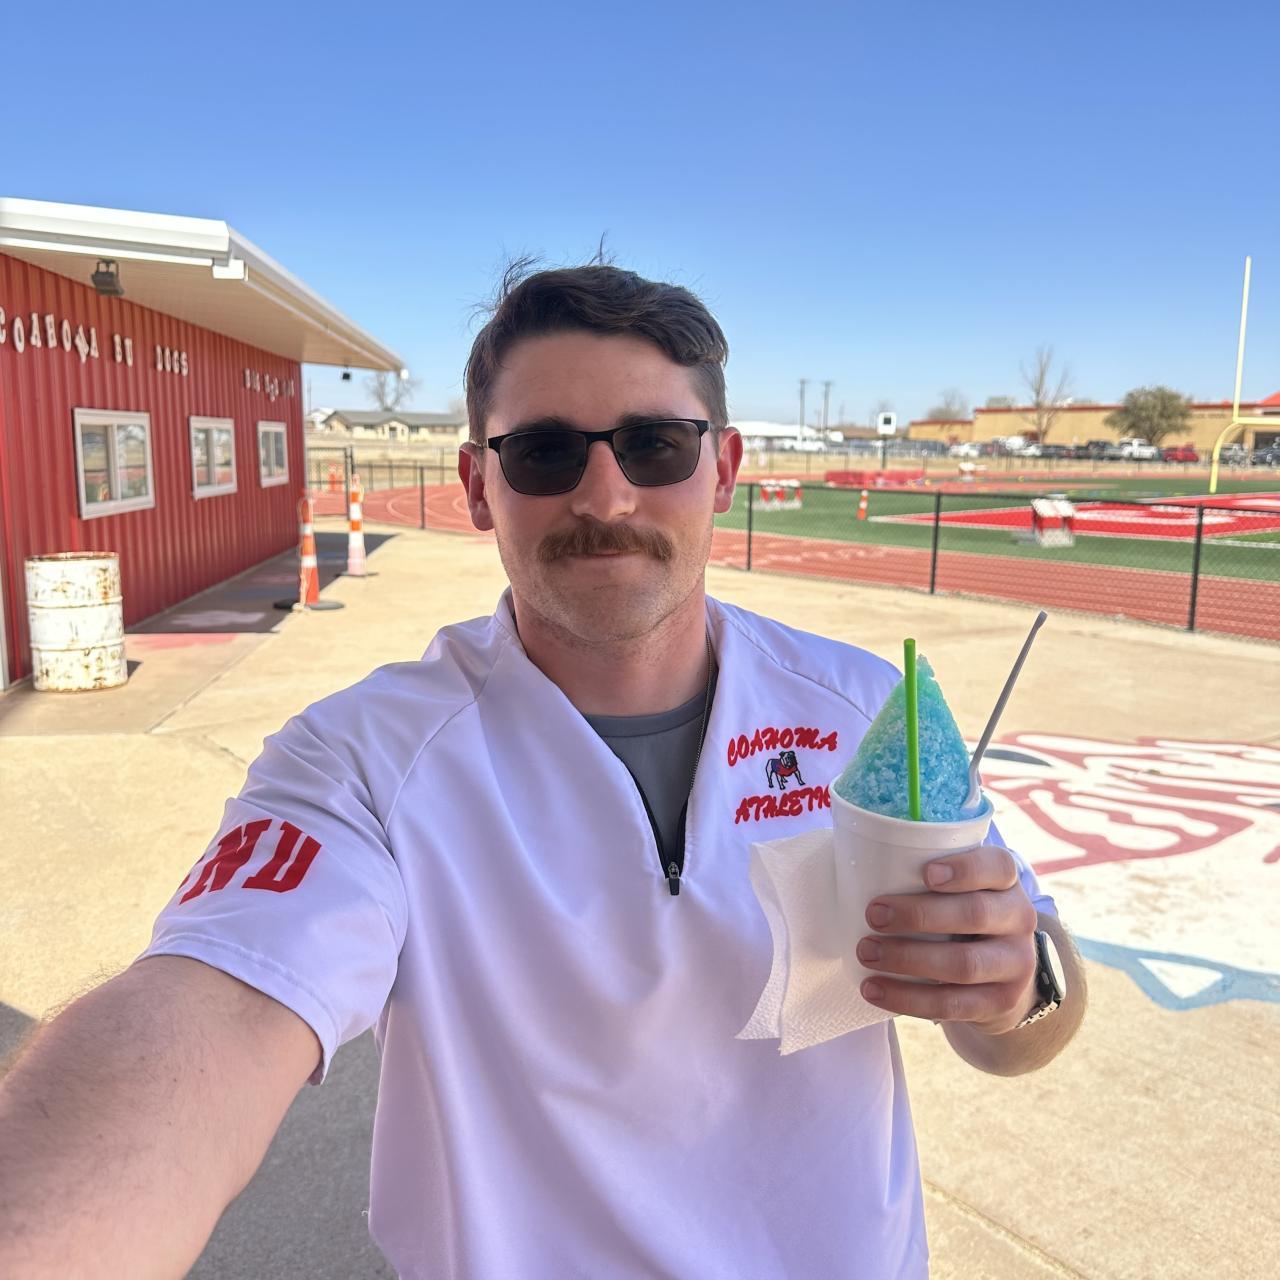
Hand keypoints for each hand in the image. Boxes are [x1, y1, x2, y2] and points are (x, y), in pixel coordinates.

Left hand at [856, 844, 1038, 1034]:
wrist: (1004, 979)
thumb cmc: (960, 920)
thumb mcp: (959, 892)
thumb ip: (925, 877)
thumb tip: (855, 865)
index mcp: (1006, 883)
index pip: (997, 867)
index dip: (964, 869)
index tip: (924, 873)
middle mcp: (1019, 920)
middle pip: (975, 914)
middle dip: (919, 915)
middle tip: (873, 915)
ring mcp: (1015, 965)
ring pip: (963, 964)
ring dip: (908, 959)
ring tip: (866, 953)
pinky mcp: (1000, 1003)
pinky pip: (952, 1004)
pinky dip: (908, 998)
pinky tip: (874, 989)